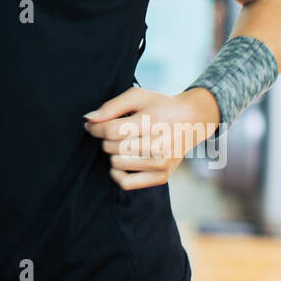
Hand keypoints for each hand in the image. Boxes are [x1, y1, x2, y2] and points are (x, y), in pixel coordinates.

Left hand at [82, 86, 213, 190]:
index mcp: (152, 122)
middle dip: (106, 139)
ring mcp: (162, 164)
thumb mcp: (137, 97)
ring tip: (124, 143)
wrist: (191, 121)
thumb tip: (88, 119)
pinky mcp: (162, 177)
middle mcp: (159, 145)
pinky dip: (117, 173)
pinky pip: (127, 183)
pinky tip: (122, 160)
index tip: (92, 125)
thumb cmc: (160, 106)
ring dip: (113, 153)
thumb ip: (111, 106)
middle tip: (117, 131)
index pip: (111, 130)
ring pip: (117, 163)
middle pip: (112, 147)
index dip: (94, 128)